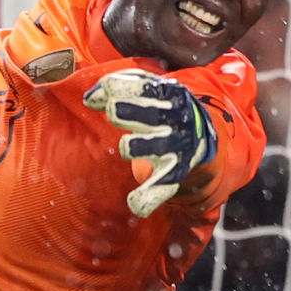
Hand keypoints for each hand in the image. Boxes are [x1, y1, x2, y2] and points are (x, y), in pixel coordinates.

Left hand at [83, 69, 218, 217]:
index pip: (141, 86)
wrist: (199, 131)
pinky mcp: (175, 170)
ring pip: (153, 147)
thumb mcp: (147, 89)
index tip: (98, 97)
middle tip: (113, 112)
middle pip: (148, 114)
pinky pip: (163, 185)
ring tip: (127, 147)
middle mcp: (176, 119)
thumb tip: (90, 98)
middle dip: (125, 112)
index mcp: (169, 93)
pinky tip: (135, 204)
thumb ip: (118, 87)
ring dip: (136, 146)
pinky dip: (149, 196)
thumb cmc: (161, 105)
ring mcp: (176, 146)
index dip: (115, 89)